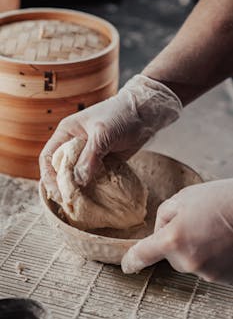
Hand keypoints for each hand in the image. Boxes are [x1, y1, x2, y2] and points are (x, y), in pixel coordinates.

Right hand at [39, 74, 180, 198]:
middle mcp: (75, 145)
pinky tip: (96, 198)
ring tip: (82, 205)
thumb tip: (78, 181)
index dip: (49, 176)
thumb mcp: (102, 134)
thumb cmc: (120, 115)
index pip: (49, 157)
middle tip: (70, 202)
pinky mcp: (103, 162)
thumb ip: (90, 156)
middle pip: (62, 169)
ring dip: (80, 189)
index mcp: (67, 133)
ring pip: (78, 176)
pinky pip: (94, 178)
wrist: (145, 113)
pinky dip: (94, 187)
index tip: (57, 192)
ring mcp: (89, 154)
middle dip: (64, 186)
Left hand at [121, 179, 232, 283]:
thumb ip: (163, 217)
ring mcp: (207, 273)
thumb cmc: (219, 199)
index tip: (128, 265)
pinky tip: (221, 240)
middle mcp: (188, 261)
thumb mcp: (182, 198)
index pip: (143, 255)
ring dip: (195, 249)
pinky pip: (207, 267)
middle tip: (196, 223)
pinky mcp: (223, 278)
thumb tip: (160, 232)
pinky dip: (210, 256)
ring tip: (213, 230)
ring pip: (189, 261)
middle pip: (170, 255)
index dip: (132, 260)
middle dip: (176, 241)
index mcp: (173, 239)